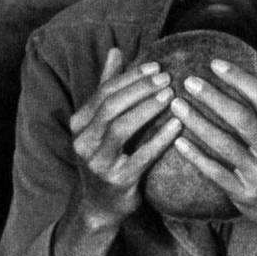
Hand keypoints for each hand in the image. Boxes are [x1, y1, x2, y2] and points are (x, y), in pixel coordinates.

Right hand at [69, 48, 181, 227]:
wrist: (101, 205)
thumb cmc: (107, 158)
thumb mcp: (102, 124)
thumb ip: (107, 88)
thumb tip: (116, 50)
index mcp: (79, 124)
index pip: (104, 92)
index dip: (130, 77)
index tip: (156, 65)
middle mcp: (83, 141)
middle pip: (111, 106)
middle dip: (140, 89)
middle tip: (167, 77)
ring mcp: (97, 162)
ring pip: (121, 127)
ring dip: (147, 108)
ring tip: (171, 95)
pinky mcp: (117, 181)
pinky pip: (141, 156)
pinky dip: (159, 138)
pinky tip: (177, 125)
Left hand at [171, 60, 256, 233]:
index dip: (239, 78)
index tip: (215, 63)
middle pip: (241, 118)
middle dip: (213, 97)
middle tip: (188, 81)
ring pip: (225, 144)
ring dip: (198, 123)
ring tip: (176, 105)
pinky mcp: (244, 193)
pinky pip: (216, 173)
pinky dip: (197, 157)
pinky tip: (179, 142)